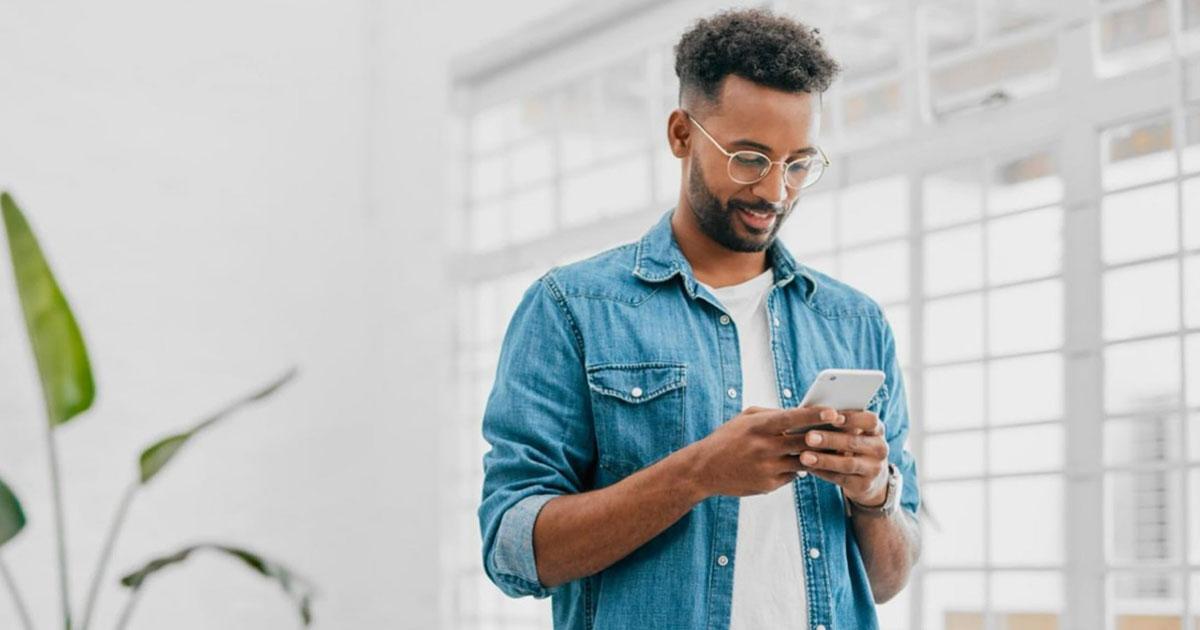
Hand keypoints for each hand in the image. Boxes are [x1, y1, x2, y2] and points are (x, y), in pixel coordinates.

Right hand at [688, 405, 847, 497]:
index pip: (792, 418)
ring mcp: (768, 468)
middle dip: (827, 436)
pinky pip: (793, 475)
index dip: (814, 415)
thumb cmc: (727, 439)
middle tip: (849, 432)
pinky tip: (806, 463)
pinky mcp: (769, 485)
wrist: (705, 470)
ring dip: (820, 456)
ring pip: (804, 461)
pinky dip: (800, 468)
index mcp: (759, 426)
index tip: (834, 412)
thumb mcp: (745, 419)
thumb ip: (771, 414)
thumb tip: (799, 414)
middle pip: (804, 441)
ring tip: (837, 450)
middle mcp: (764, 447)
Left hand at [796, 410, 889, 506]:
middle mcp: (879, 449)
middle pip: (855, 442)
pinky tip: (807, 468)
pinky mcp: (863, 486)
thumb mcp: (855, 432)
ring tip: (804, 456)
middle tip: (808, 437)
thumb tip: (814, 413)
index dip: (852, 418)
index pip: (870, 421)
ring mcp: (874, 469)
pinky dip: (822, 472)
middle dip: (830, 440)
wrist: (871, 477)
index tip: (833, 416)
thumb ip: (840, 423)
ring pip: (847, 463)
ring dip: (824, 460)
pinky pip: (840, 479)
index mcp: (877, 430)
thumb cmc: (855, 445)